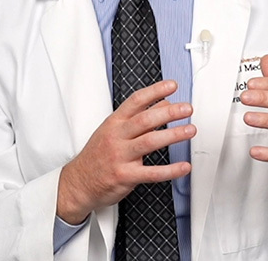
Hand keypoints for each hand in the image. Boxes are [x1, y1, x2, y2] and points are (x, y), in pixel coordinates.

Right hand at [57, 80, 195, 223]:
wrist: (77, 183)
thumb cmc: (97, 155)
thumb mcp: (113, 130)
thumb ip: (138, 117)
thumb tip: (164, 104)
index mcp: (114, 122)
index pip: (136, 101)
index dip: (155, 91)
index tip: (172, 86)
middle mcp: (117, 137)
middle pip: (145, 120)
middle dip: (169, 112)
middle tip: (187, 108)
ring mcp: (120, 156)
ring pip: (149, 142)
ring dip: (173, 135)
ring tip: (190, 130)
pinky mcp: (125, 176)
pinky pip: (151, 173)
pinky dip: (170, 170)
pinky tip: (184, 166)